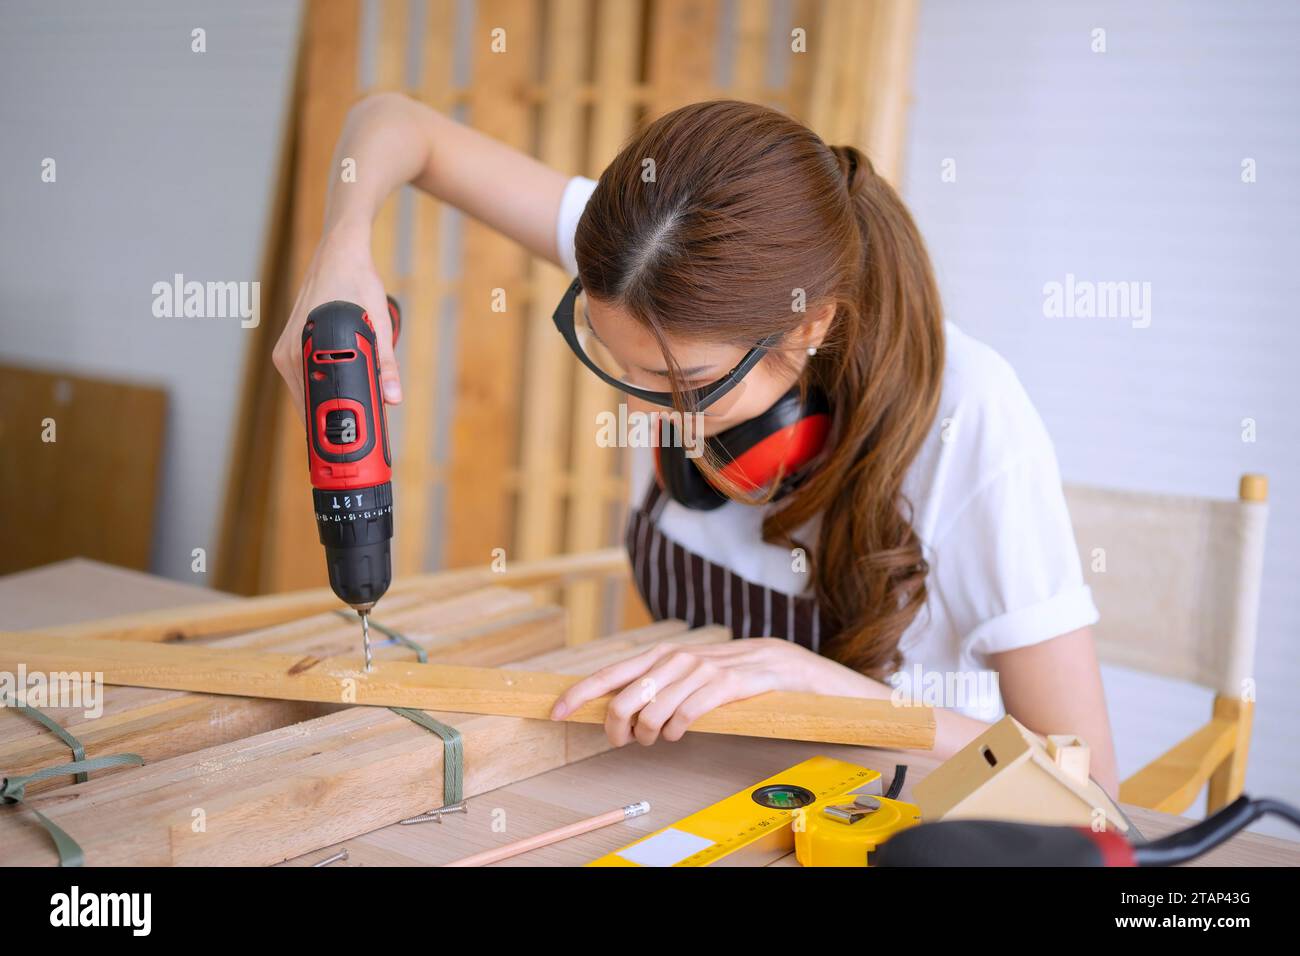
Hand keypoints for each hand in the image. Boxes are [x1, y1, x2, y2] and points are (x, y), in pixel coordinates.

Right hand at [272, 228, 399, 417]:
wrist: (340, 253)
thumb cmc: (355, 283)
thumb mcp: (377, 325)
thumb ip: (385, 363)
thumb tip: (393, 397)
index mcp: (299, 351)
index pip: (310, 406)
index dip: (330, 426)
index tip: (347, 443)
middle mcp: (288, 353)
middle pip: (307, 403)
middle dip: (331, 420)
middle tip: (359, 436)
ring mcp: (288, 349)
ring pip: (306, 392)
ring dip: (327, 405)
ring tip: (355, 420)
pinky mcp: (294, 345)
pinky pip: (307, 377)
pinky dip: (324, 388)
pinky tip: (343, 395)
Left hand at [549, 638, 829, 746]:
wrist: (776, 663)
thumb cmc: (722, 673)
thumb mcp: (682, 673)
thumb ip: (650, 685)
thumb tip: (612, 707)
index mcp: (659, 656)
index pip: (609, 674)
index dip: (579, 694)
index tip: (556, 711)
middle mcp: (674, 659)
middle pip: (624, 699)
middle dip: (615, 728)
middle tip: (622, 741)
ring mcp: (700, 670)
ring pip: (653, 712)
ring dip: (648, 734)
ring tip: (655, 738)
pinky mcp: (725, 685)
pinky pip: (687, 715)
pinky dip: (677, 731)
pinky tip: (679, 734)